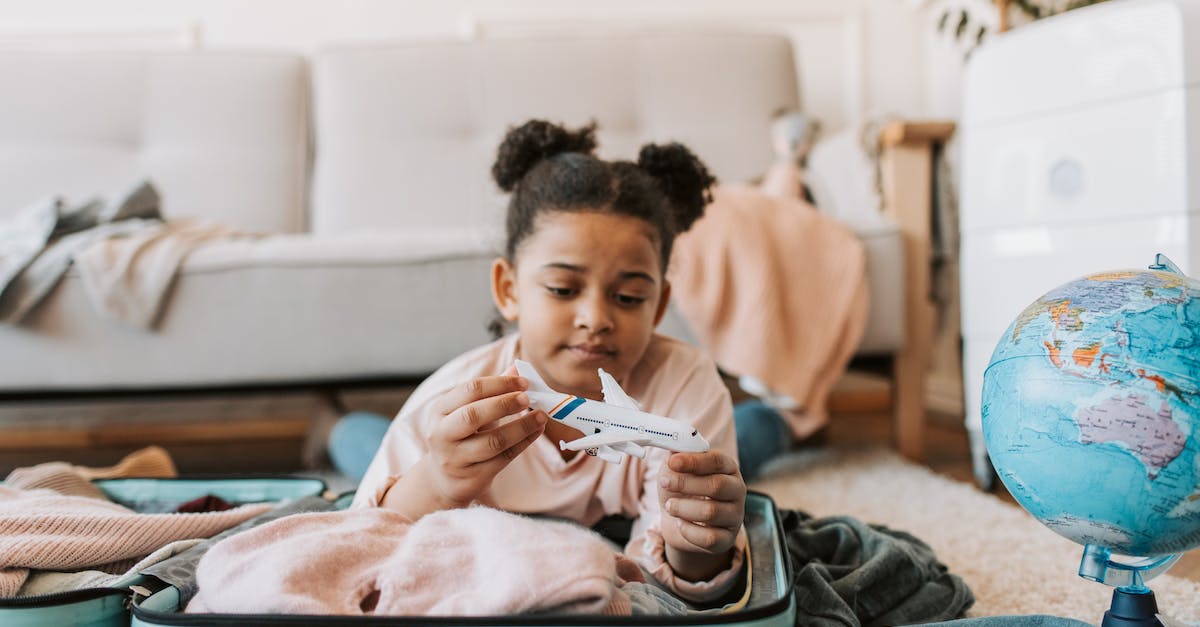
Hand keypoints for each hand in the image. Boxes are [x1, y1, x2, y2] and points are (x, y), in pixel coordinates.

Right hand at [388, 366, 546, 515]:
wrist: (445, 478)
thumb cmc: (462, 435)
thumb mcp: (469, 410)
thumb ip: (492, 389)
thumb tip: (519, 368)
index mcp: (441, 410)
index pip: (469, 390)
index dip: (499, 384)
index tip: (523, 382)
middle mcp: (443, 434)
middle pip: (474, 415)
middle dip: (504, 404)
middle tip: (528, 397)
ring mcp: (456, 458)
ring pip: (493, 441)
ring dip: (521, 427)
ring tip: (541, 416)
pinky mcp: (473, 477)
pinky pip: (504, 458)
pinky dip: (524, 443)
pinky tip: (536, 432)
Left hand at [657, 450, 745, 578]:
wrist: (680, 524)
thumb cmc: (681, 491)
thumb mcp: (676, 471)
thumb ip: (676, 457)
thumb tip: (672, 445)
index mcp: (728, 468)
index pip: (716, 461)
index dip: (693, 461)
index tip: (672, 462)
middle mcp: (737, 490)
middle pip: (717, 485)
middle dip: (686, 484)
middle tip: (664, 483)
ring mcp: (735, 516)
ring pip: (711, 512)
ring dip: (683, 508)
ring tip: (670, 506)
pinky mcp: (727, 539)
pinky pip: (709, 538)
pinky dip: (688, 531)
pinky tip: (681, 524)